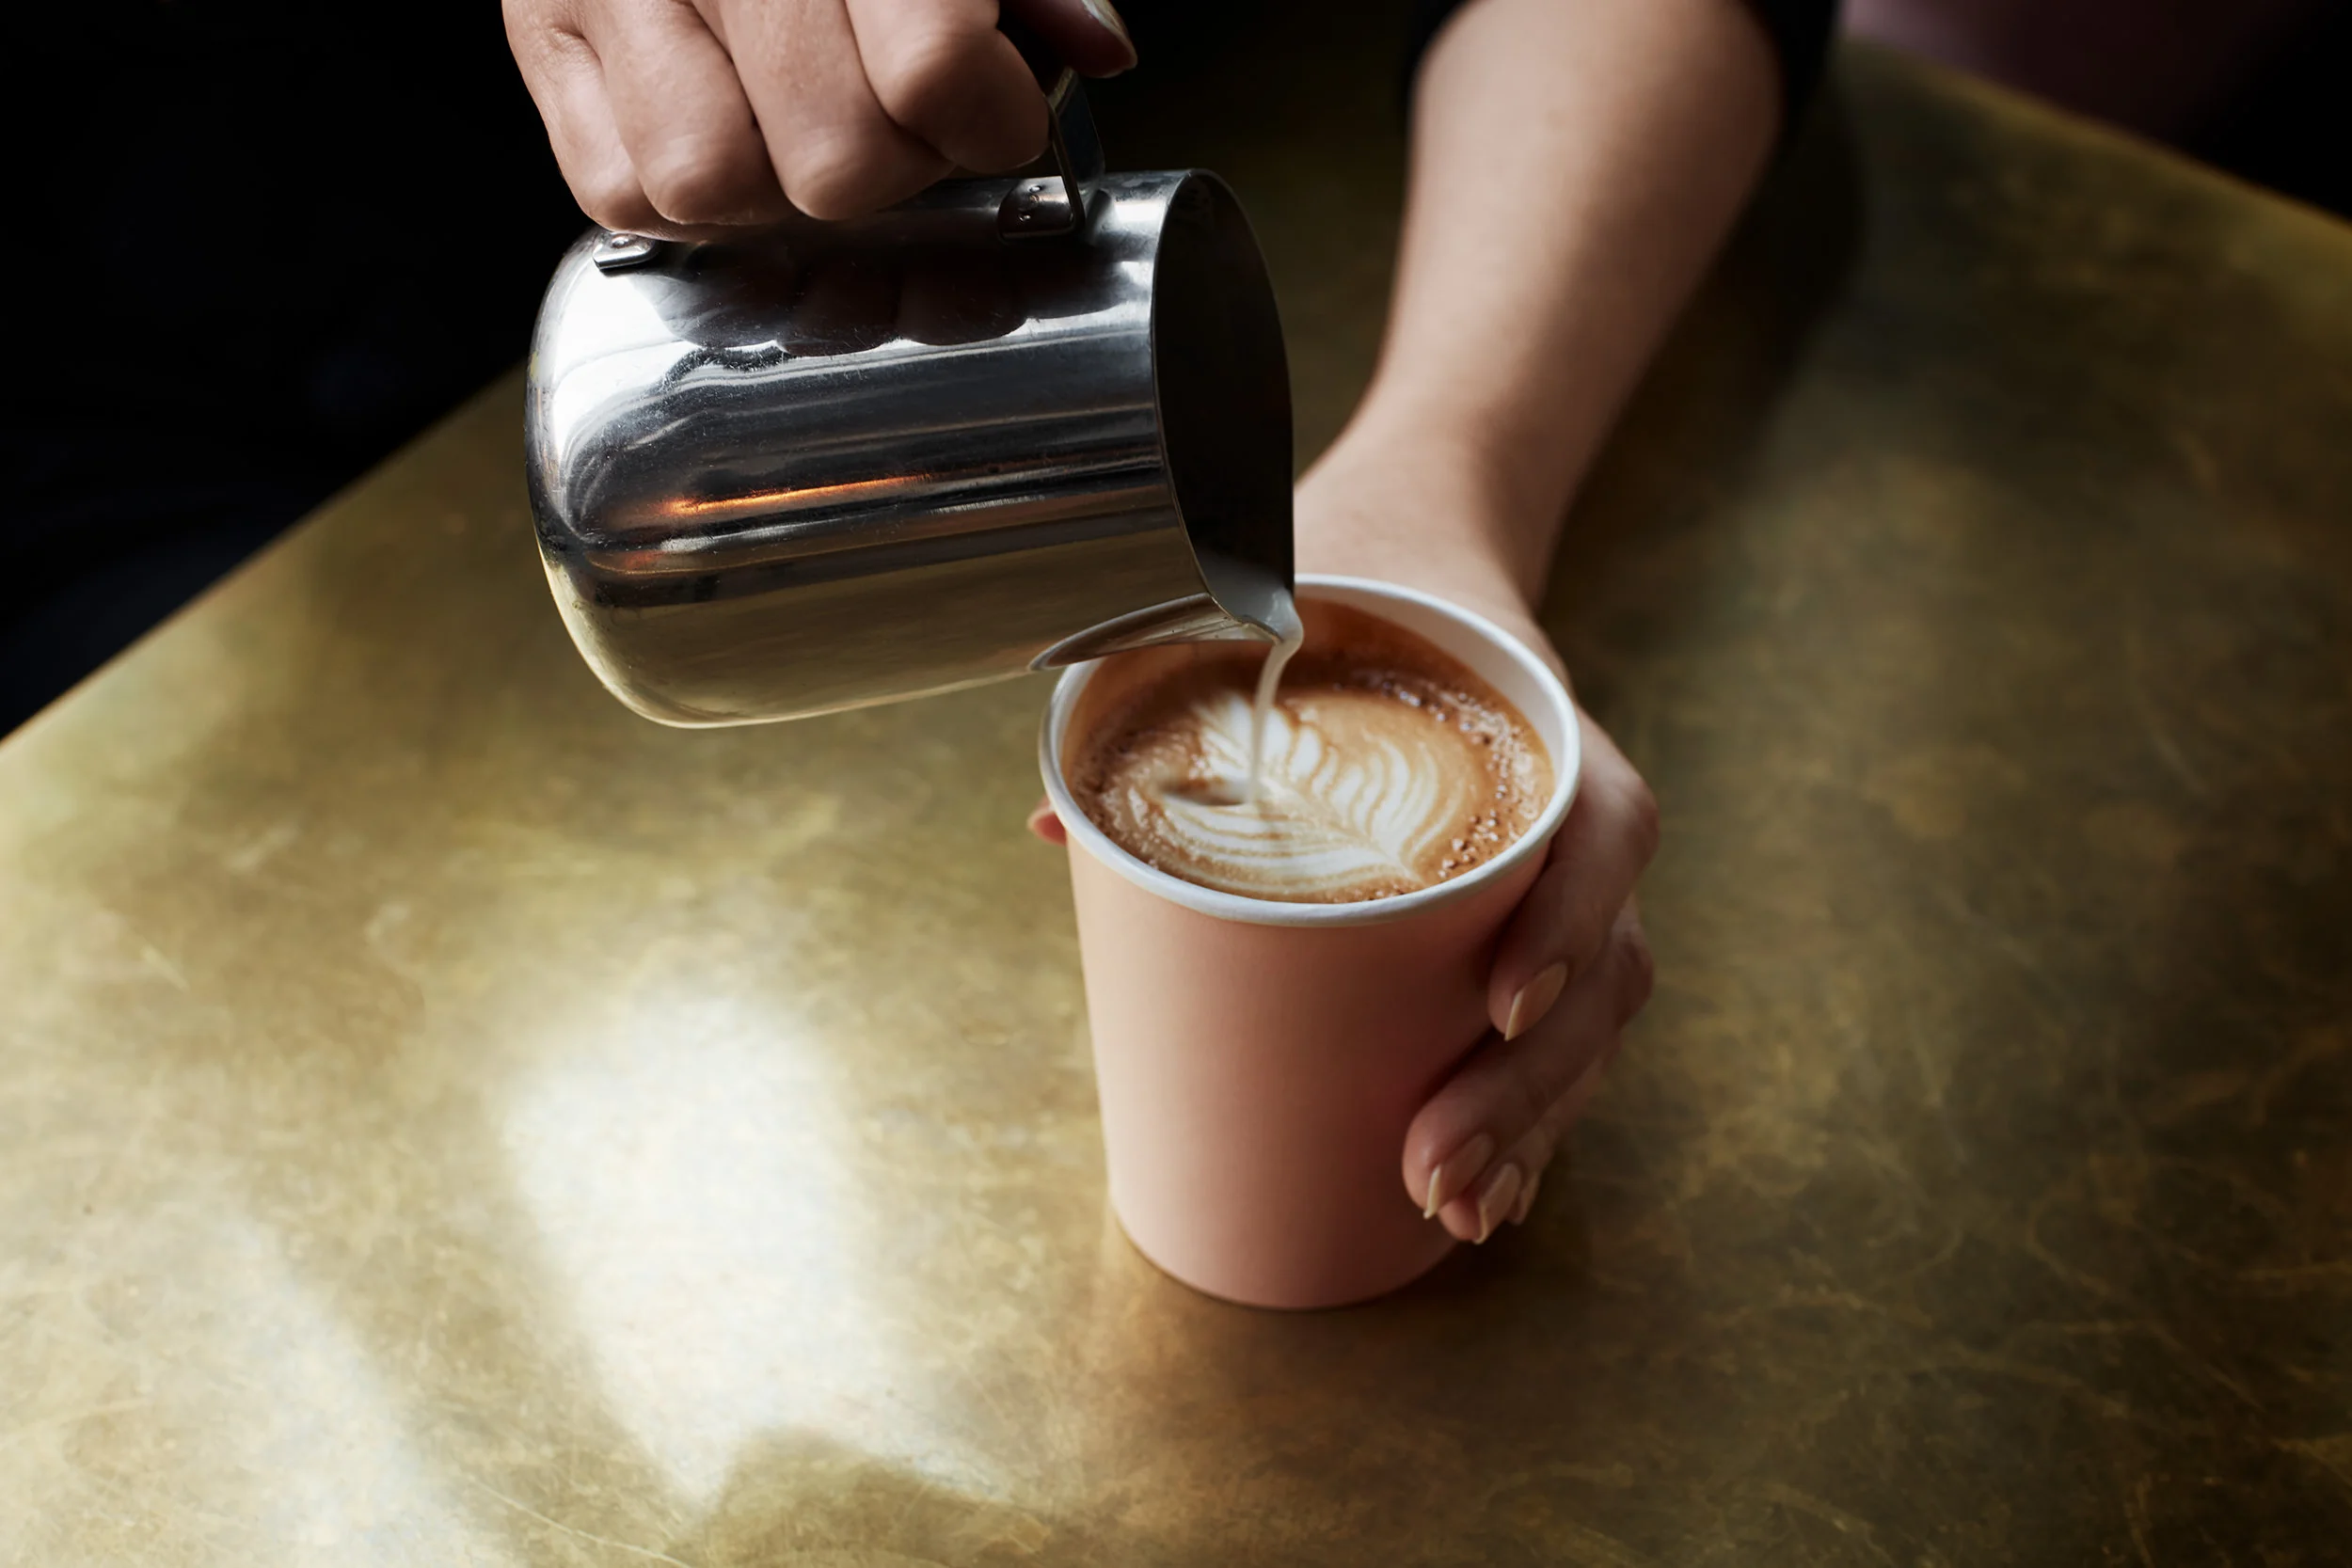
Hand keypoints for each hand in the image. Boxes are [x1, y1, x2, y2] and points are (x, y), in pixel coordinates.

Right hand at [504, 0, 1135, 234]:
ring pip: (716, 185)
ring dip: (783, 194)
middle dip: (896, 170)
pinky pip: (623, 190)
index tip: (998, 111)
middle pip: (836, 159)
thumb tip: (1098, 47)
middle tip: (906, 127)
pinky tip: (732, 132)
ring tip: (807, 131)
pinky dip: (688, 198)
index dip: (988, 122)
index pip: (934, 73)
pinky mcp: (540, 26)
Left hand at [1028, 442, 1660, 1245]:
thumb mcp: (1270, 602)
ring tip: (1455, 1210)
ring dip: (1535, 1126)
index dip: (1567, 921)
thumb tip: (1057, 824)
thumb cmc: (1346, 586)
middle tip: (1434, 1170)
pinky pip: (1567, 1032)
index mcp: (1539, 731)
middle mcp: (1574, 814)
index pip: (1600, 832)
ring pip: (1593, 1020)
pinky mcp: (1537, 925)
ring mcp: (1566, 878)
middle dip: (1530, 1086)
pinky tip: (1491, 1194)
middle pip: (1603, 967)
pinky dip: (1535, 1116)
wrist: (1420, 550)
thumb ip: (1171, 679)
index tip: (1497, 1001)